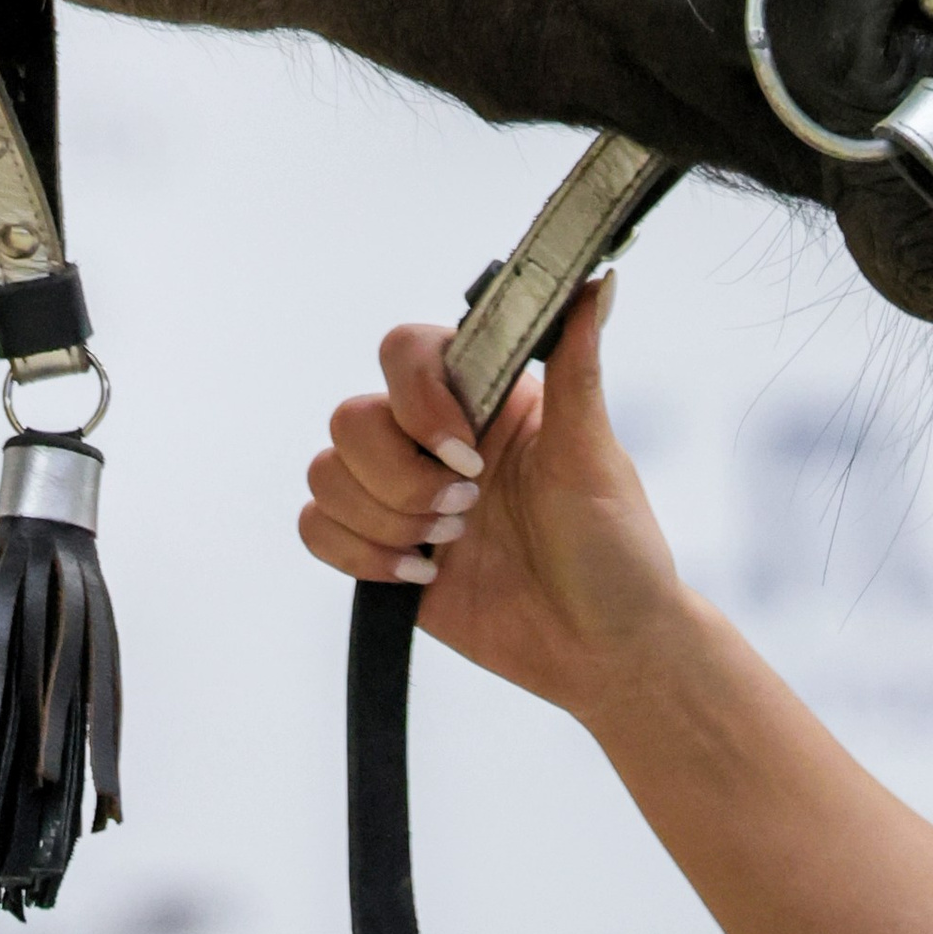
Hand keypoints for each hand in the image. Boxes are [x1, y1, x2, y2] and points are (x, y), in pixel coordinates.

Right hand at [296, 280, 693, 717]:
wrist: (602, 651)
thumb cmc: (614, 549)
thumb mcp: (595, 457)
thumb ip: (579, 367)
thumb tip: (592, 282)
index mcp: (480, 397)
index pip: (405, 351)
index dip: (417, 401)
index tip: (468, 457)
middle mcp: (432, 436)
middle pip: (351, 417)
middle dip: (401, 478)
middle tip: (467, 512)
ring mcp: (403, 493)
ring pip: (327, 472)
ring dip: (384, 519)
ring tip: (450, 547)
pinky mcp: (383, 550)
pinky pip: (318, 528)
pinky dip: (358, 555)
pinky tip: (422, 575)